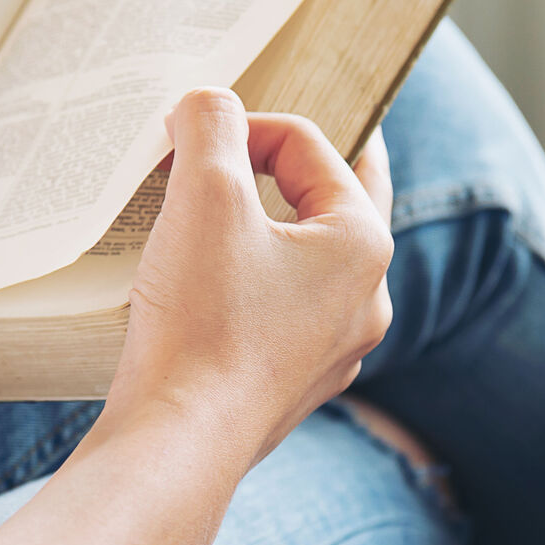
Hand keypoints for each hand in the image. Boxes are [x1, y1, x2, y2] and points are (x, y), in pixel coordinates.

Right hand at [106, 88, 393, 472]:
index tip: (188, 133)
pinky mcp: (290, 384)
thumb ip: (210, 126)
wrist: (178, 442)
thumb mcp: (203, 197)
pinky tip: (206, 284)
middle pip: (335, 201)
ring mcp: (332, 348)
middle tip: (277, 134)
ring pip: (309, 262)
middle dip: (297, 166)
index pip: (310, 147)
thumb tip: (207, 102)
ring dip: (268, 227)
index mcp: (363, 243)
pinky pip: (281, 313)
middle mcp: (366, 298)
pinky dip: (251, 283)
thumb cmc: (202, 321)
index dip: (245, 125)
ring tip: (220, 212)